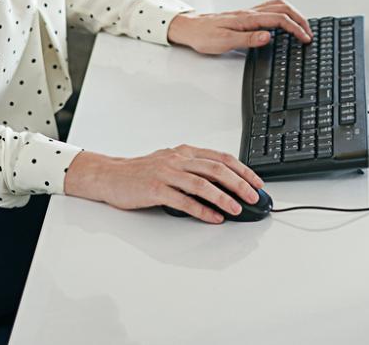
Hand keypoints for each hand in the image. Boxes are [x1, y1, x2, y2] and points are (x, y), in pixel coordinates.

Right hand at [64, 145, 264, 223]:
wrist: (111, 176)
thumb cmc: (141, 172)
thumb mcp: (171, 163)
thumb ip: (194, 170)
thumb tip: (224, 185)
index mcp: (185, 151)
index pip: (221, 157)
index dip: (242, 170)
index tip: (257, 183)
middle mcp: (178, 159)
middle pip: (216, 169)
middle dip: (239, 183)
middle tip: (253, 197)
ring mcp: (166, 173)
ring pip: (202, 184)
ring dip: (223, 198)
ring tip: (237, 209)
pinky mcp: (155, 188)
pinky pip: (183, 200)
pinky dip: (201, 210)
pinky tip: (213, 217)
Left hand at [167, 0, 312, 52]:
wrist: (190, 28)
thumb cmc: (204, 36)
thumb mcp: (224, 42)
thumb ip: (248, 39)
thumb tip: (269, 36)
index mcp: (248, 18)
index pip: (279, 19)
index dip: (295, 28)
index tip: (305, 38)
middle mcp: (250, 12)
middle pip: (283, 8)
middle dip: (300, 19)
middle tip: (309, 32)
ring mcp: (249, 12)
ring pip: (278, 5)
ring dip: (294, 13)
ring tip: (302, 26)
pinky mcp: (246, 15)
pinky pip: (270, 8)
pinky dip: (284, 12)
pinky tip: (284, 21)